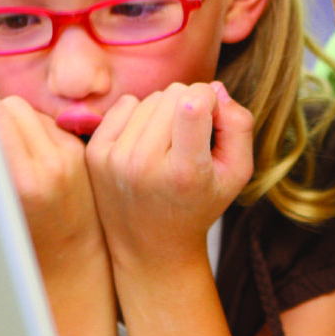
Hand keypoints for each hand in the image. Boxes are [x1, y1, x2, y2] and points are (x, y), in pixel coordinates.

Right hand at [0, 96, 103, 271]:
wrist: (72, 257)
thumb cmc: (20, 238)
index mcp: (23, 180)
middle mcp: (50, 164)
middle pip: (11, 105)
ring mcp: (70, 157)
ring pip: (31, 111)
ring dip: (16, 122)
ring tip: (10, 150)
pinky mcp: (82, 153)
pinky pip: (49, 123)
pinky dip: (35, 131)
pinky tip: (31, 155)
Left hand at [86, 81, 253, 270]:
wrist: (152, 246)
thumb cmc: (200, 204)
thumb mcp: (237, 173)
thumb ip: (239, 125)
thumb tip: (215, 88)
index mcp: (185, 173)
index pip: (193, 103)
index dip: (210, 98)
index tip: (213, 116)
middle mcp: (145, 165)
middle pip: (173, 94)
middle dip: (190, 103)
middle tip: (193, 135)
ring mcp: (115, 159)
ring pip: (150, 97)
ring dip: (166, 111)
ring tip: (171, 143)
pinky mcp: (95, 153)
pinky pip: (125, 104)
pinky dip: (141, 115)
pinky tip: (148, 142)